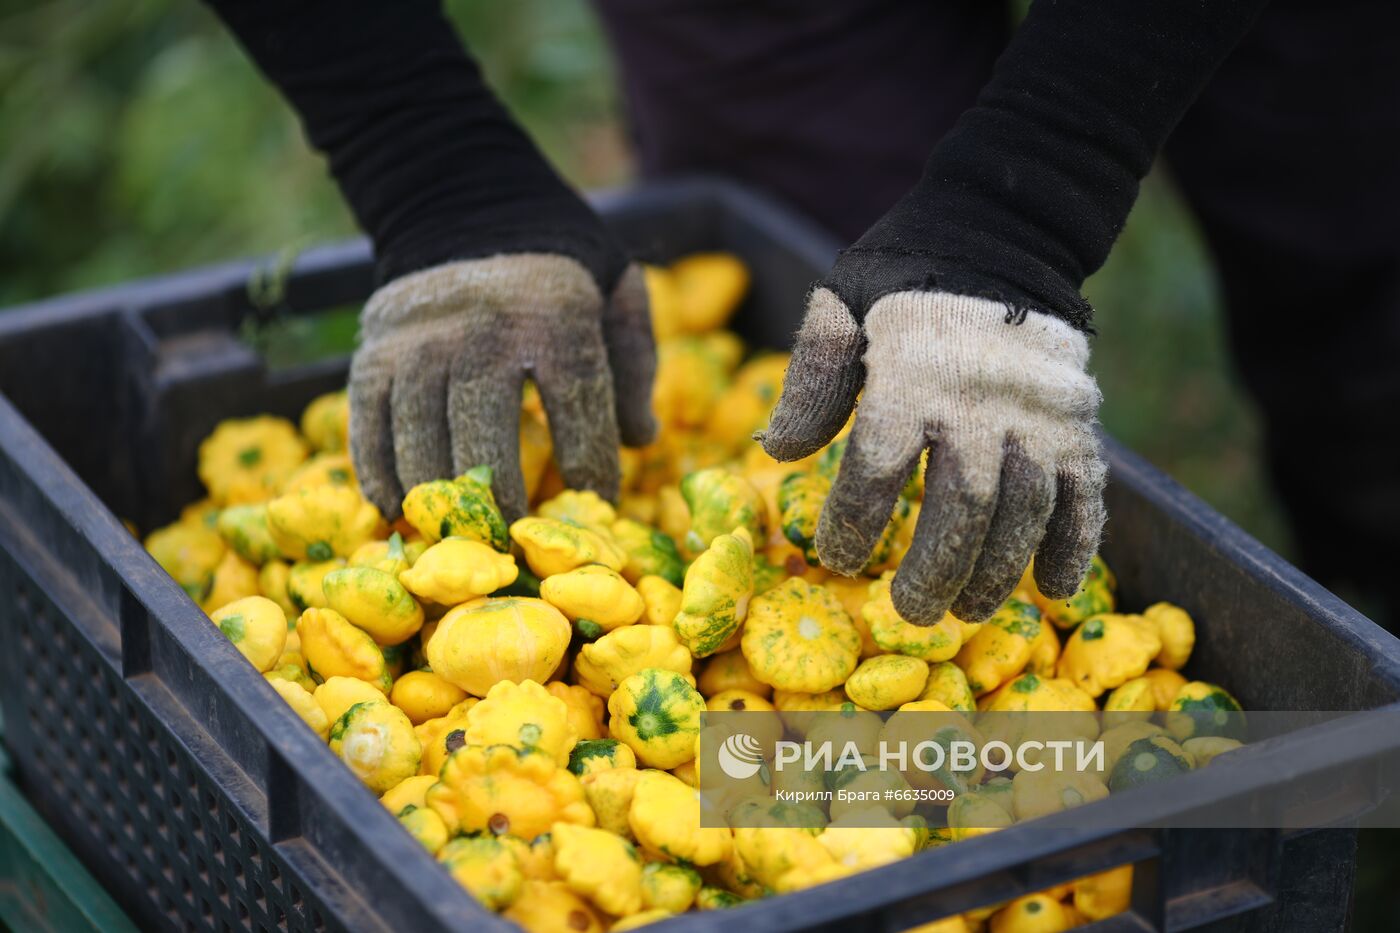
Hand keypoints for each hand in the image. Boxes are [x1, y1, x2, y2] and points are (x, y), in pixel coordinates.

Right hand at [349, 254, 655, 519]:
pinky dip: (380, 474)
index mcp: (553, 313)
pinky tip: (399, 507)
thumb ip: (635, 363)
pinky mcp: (372, 352)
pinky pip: (368, 427)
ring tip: (462, 537)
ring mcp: (417, 342)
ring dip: (439, 498)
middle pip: (484, 436)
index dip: (592, 464)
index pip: (577, 409)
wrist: (466, 202)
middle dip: (503, 498)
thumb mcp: (616, 290)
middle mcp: (478, 328)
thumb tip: (642, 442)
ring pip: (421, 440)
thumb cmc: (557, 263)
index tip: (598, 500)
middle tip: (517, 536)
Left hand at [760, 282, 1104, 624]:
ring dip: (997, 569)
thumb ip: (813, 378)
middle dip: (935, 568)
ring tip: (966, 611)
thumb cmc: (904, 279)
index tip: (837, 557)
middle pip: (963, 503)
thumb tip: (777, 452)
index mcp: (911, 373)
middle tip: (909, 613)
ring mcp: (1038, 415)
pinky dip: (1075, 545)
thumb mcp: (840, 306)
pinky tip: (1053, 588)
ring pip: (1025, 510)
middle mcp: (981, 400)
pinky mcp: (1079, 423)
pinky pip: (1086, 494)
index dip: (854, 521)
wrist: (1003, 233)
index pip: (879, 465)